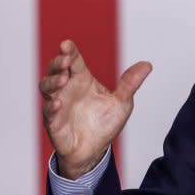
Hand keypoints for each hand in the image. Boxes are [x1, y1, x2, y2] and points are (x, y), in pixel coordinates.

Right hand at [39, 40, 151, 179]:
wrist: (95, 150)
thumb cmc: (105, 123)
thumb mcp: (122, 102)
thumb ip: (130, 83)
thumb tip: (147, 64)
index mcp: (83, 81)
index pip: (74, 61)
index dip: (69, 52)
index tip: (67, 44)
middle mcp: (68, 89)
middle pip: (56, 70)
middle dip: (57, 63)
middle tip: (64, 59)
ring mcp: (59, 105)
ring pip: (47, 88)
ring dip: (53, 81)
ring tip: (63, 78)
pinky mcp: (54, 123)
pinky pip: (49, 113)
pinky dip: (52, 107)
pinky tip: (59, 103)